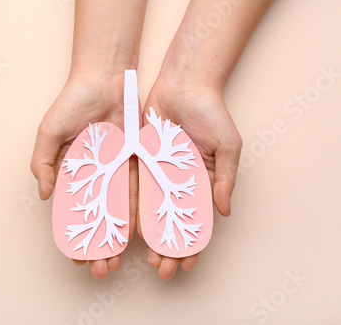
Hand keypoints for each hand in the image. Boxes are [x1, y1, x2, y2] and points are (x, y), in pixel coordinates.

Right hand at [30, 71, 138, 278]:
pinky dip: (138, 211)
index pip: (72, 212)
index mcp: (72, 172)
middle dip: (99, 244)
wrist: (105, 77)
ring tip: (120, 260)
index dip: (73, 235)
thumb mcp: (48, 131)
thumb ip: (42, 162)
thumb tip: (45, 195)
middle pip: (97, 217)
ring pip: (119, 209)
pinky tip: (139, 234)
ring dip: (119, 236)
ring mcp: (116, 169)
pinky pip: (138, 189)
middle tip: (102, 269)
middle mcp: (95, 175)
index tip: (77, 258)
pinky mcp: (136, 160)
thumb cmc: (72, 101)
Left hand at [140, 76, 241, 279]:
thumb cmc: (211, 112)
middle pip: (171, 221)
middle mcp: (177, 181)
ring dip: (147, 235)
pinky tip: (126, 228)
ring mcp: (158, 172)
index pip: (197, 220)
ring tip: (142, 257)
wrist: (184, 83)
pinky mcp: (139, 159)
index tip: (186, 264)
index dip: (193, 243)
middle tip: (161, 269)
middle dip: (167, 247)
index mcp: (201, 181)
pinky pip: (133, 186)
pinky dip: (130, 207)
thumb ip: (224, 178)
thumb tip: (224, 212)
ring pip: (150, 210)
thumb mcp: (227, 146)